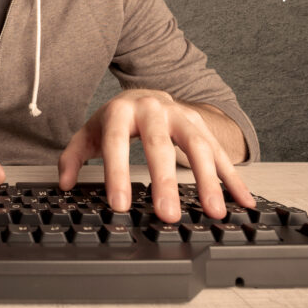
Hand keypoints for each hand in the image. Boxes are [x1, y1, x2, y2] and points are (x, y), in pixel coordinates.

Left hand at [57, 89, 254, 222]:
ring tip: (213, 212)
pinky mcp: (202, 127)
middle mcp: (154, 111)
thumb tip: (64, 184)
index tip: (121, 205)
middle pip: (161, 146)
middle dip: (166, 182)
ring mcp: (182, 117)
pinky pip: (220, 153)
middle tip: (168, 214)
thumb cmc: (117, 120)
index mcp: (122, 112)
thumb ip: (73, 157)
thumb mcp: (90, 133)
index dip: (117, 174)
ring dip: (208, 181)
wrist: (147, 94)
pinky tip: (243, 201)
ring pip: (197, 147)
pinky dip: (234, 178)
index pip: (117, 143)